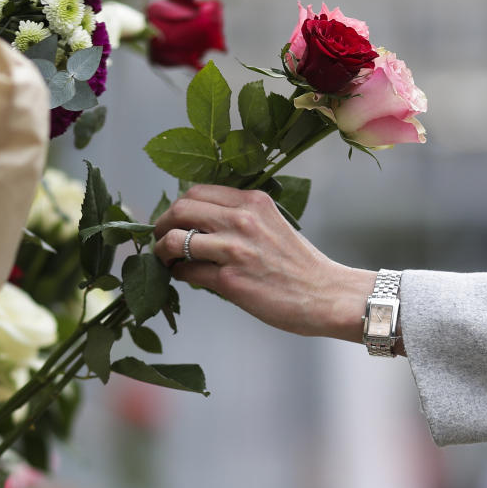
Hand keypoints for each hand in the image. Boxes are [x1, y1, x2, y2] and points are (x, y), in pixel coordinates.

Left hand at [153, 185, 375, 339]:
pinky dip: (179, 274)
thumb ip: (240, 218)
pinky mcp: (229, 280)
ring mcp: (234, 249)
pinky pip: (187, 271)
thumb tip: (200, 225)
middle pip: (179, 209)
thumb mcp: (272, 224)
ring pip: (174, 239)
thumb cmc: (300, 265)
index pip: (197, 192)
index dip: (178, 207)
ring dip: (162, 251)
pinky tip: (185, 278)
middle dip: (161, 225)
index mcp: (253, 201)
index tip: (173, 220)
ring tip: (166, 261)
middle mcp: (242, 219)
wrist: (327, 295)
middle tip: (159, 239)